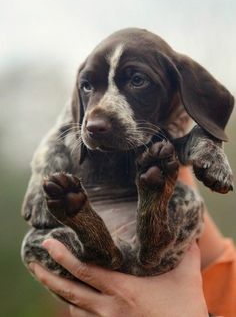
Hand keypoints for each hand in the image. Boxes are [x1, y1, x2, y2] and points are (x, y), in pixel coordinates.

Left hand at [29, 239, 207, 316]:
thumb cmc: (184, 312)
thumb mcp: (187, 279)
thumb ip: (186, 255)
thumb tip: (189, 237)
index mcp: (122, 290)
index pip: (85, 270)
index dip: (64, 257)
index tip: (48, 244)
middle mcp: (109, 308)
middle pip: (70, 291)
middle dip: (48, 276)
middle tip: (33, 263)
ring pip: (75, 308)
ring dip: (60, 293)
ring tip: (48, 278)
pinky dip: (76, 309)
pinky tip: (72, 302)